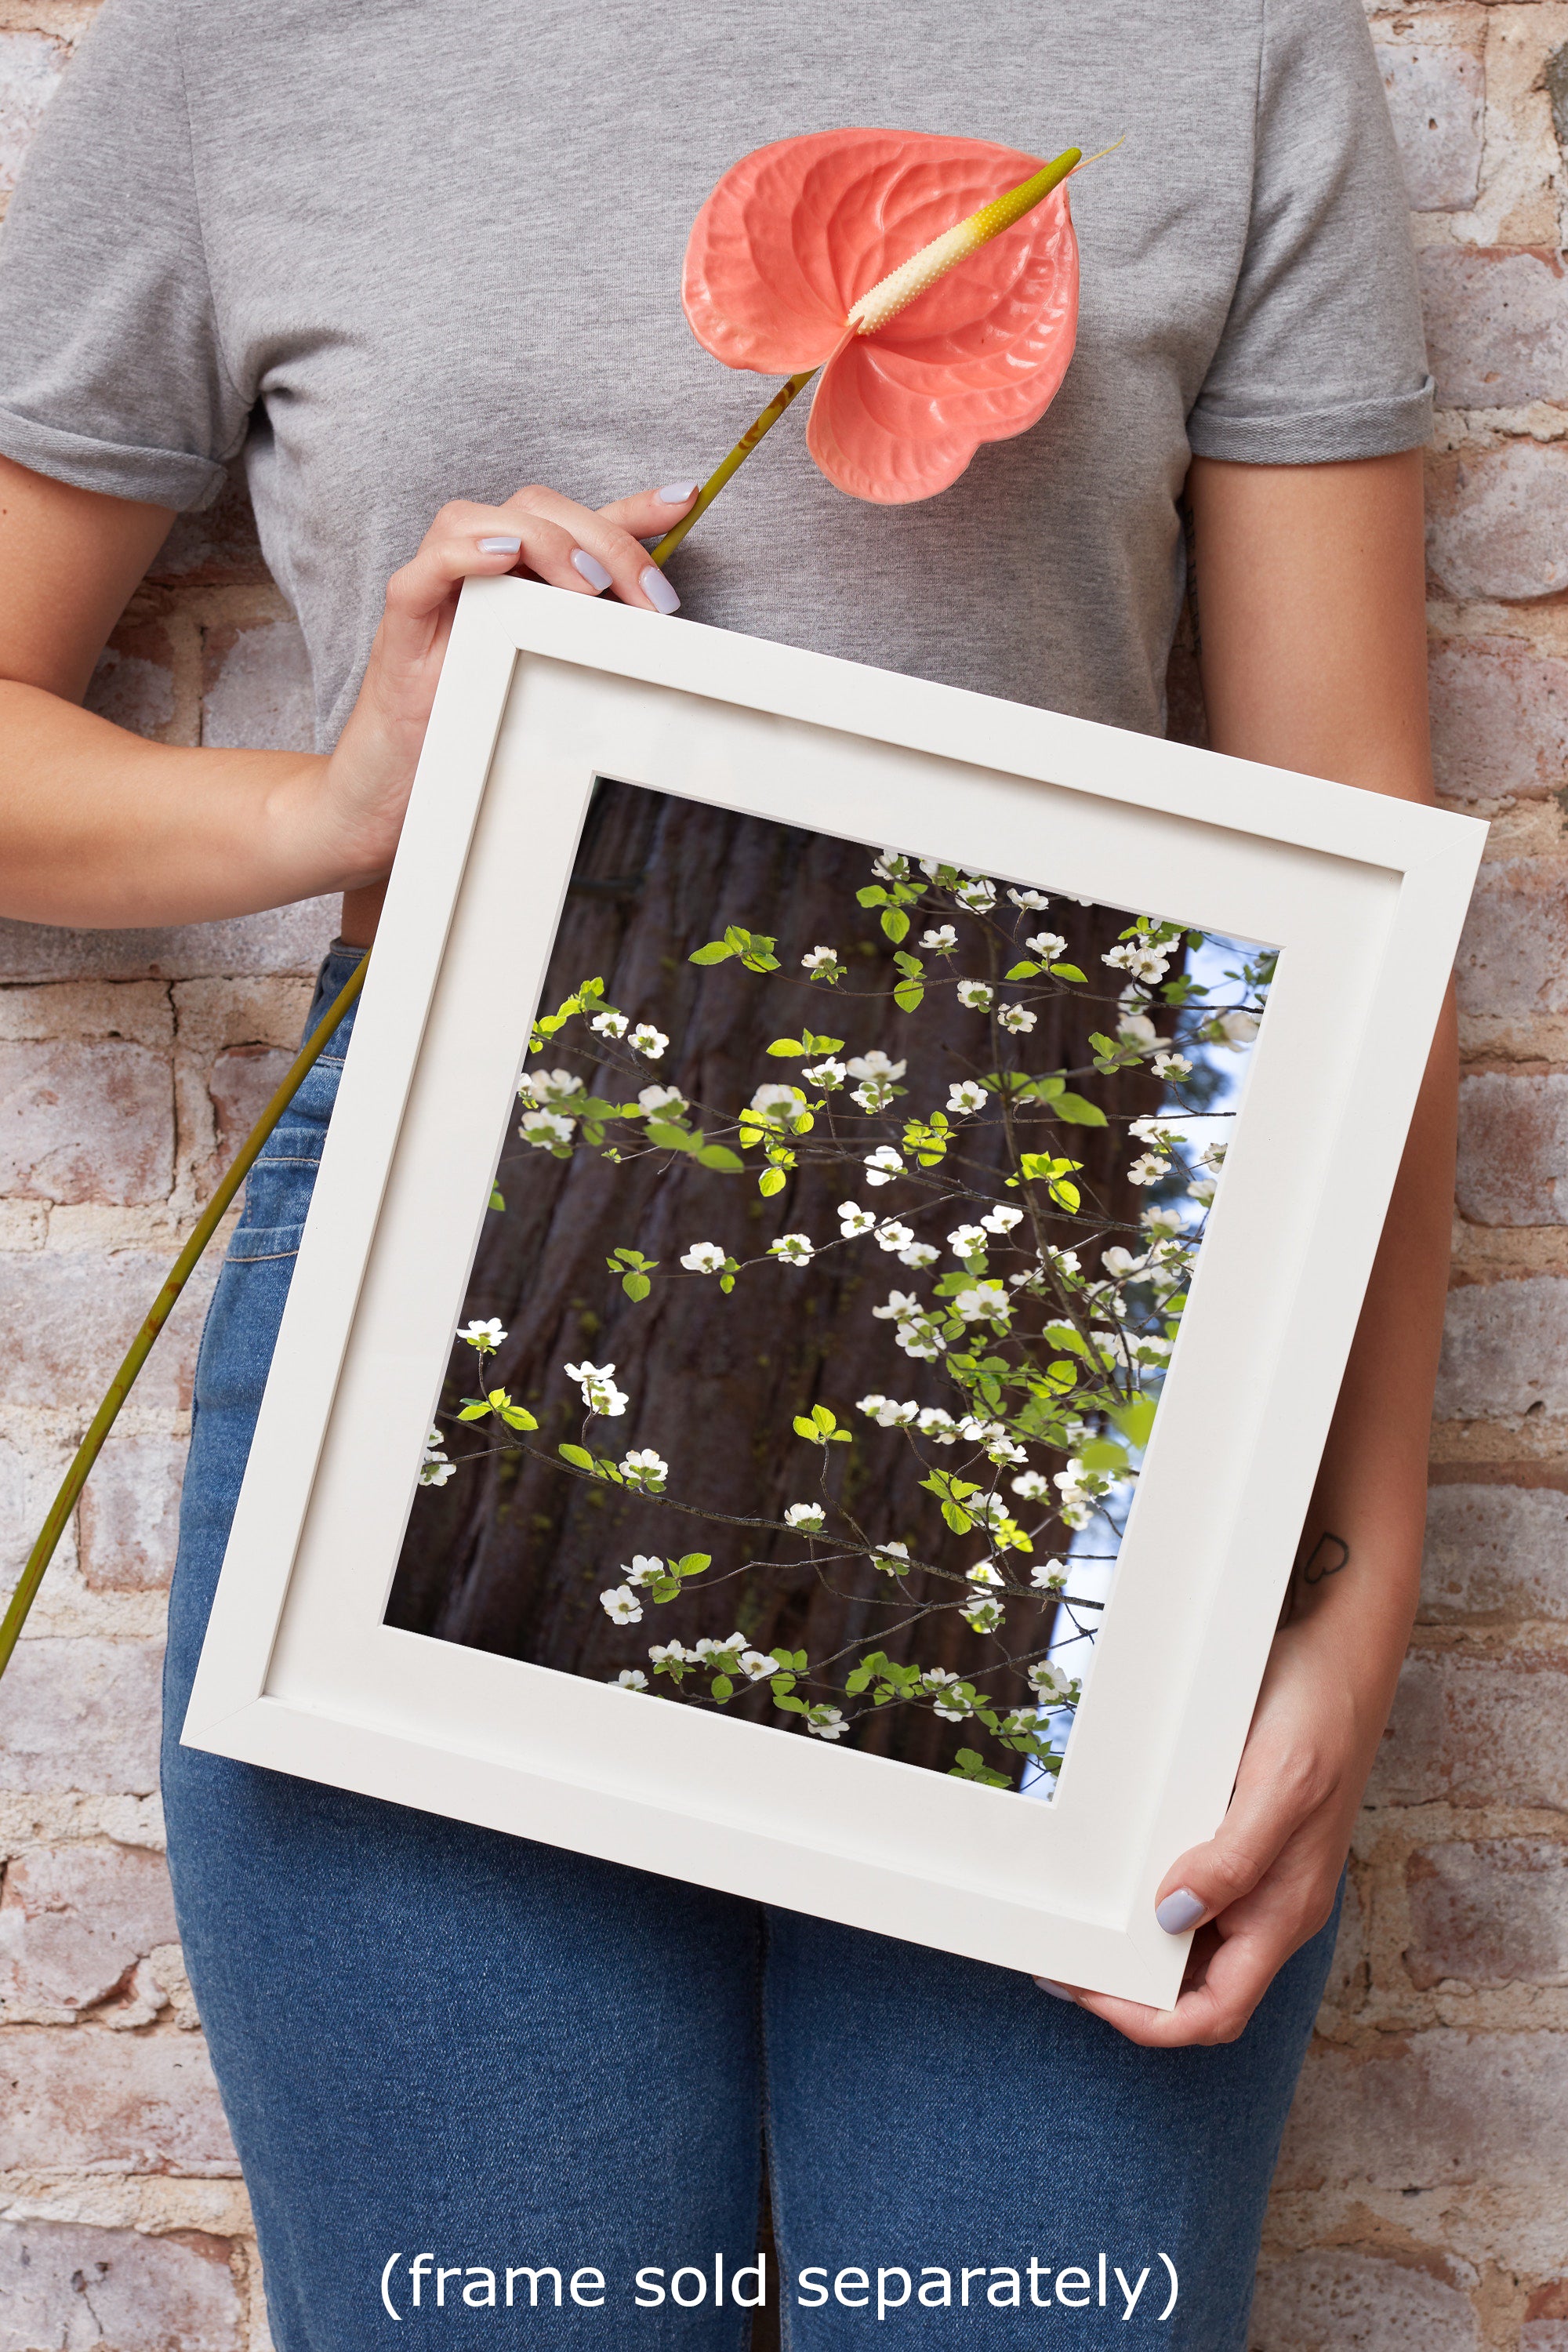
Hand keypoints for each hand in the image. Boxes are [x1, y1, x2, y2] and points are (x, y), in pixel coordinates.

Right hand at [268, 479, 698, 897]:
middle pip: (536, 509)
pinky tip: (502, 557)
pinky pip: (424, 569)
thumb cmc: (474, 737)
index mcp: (518, 579)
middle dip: (605, 542)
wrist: (395, 793)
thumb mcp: (551, 687)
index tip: (686, 500)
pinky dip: (463, 553)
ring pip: (476, 517)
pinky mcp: (401, 626)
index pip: (576, 522)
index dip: (631, 507)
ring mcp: (435, 593)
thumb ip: (592, 648)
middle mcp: (475, 572)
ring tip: (588, 584)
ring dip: (543, 540)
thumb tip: (661, 635)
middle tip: (650, 597)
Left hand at [1041, 1606, 1386, 2045]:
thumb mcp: (1279, 1786)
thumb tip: (1172, 1917)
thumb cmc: (1320, 1716)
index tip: (1089, 1992)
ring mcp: (1260, 1877)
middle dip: (1131, 1990)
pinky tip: (1115, 1880)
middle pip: (1198, 1990)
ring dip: (1137, 1949)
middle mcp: (1272, 1908)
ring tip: (1077, 1928)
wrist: (1342, 1655)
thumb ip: (1232, 1860)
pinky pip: (1195, 1895)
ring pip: (1193, 1947)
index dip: (1151, 2020)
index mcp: (1284, 1913)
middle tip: (1064, 1960)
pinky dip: (1150, 1903)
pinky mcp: (1245, 1842)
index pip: (1216, 2011)